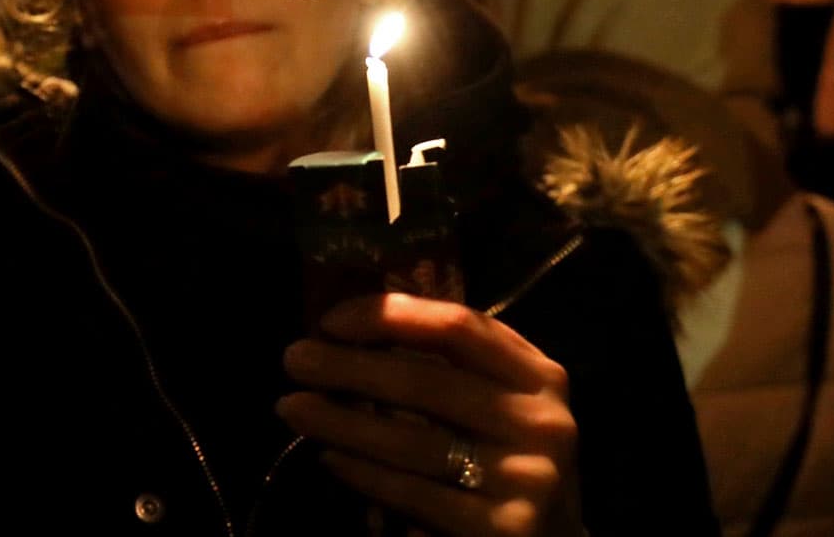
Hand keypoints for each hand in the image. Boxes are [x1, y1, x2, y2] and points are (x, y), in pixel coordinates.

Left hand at [279, 294, 581, 536]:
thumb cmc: (508, 461)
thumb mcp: (501, 403)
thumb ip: (450, 367)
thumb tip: (355, 330)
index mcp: (539, 376)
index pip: (458, 327)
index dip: (390, 317)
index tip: (331, 321)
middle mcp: (541, 423)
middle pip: (427, 381)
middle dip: (349, 367)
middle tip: (294, 360)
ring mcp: (526, 480)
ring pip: (413, 442)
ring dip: (341, 422)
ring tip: (293, 408)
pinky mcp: (503, 530)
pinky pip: (413, 494)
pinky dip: (363, 474)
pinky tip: (330, 458)